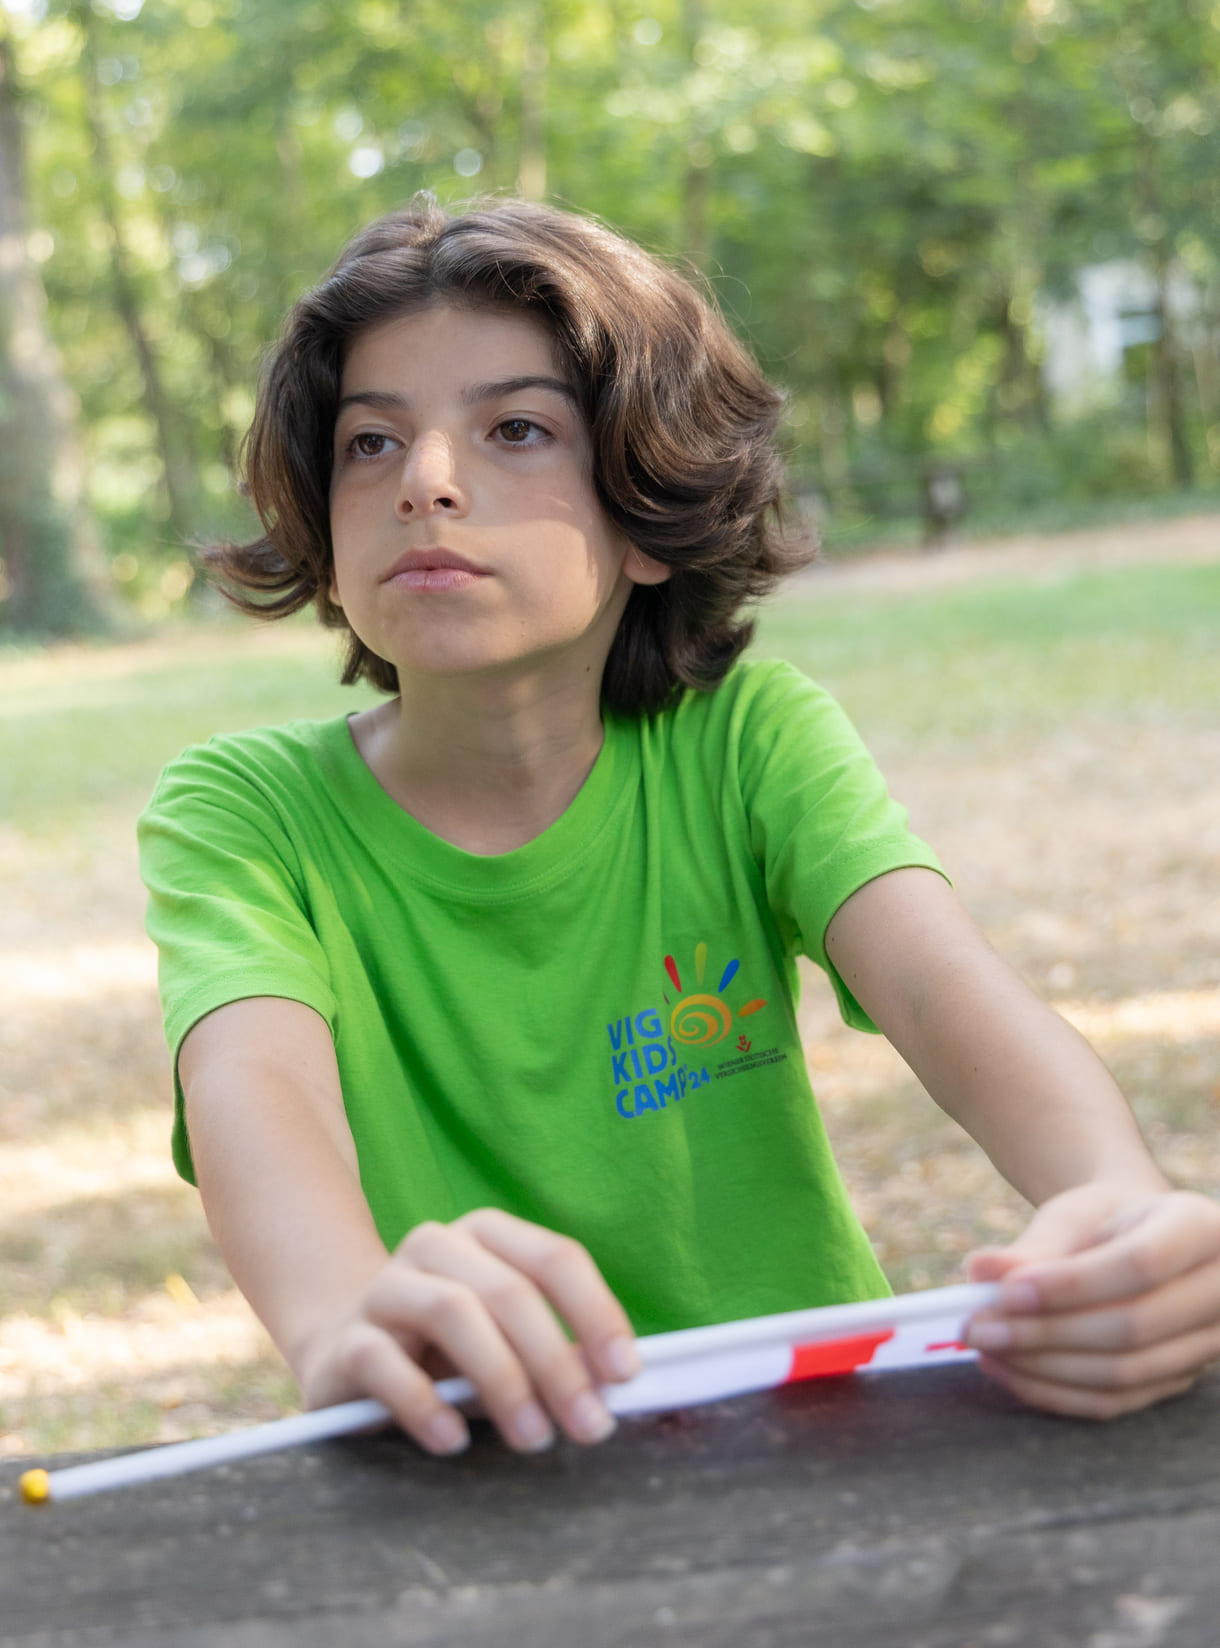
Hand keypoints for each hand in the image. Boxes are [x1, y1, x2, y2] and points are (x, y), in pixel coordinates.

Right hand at [298, 1208, 640, 1455]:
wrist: (346, 1353)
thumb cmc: (450, 1351)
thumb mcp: (508, 1342)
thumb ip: (555, 1354)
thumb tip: (610, 1386)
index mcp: (486, 1235)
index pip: (555, 1258)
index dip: (596, 1312)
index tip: (625, 1374)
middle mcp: (435, 1246)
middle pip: (509, 1291)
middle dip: (558, 1363)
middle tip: (588, 1426)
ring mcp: (385, 1288)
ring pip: (452, 1312)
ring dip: (504, 1380)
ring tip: (533, 1437)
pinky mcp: (346, 1341)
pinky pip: (384, 1362)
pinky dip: (426, 1404)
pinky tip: (454, 1440)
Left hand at [963, 1183, 1219, 1418]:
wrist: (1137, 1240)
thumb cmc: (1103, 1220)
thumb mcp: (1074, 1216)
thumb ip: (1033, 1247)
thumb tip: (979, 1272)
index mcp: (1200, 1229)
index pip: (1141, 1264)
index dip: (1071, 1285)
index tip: (1004, 1292)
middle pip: (1133, 1327)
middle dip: (1045, 1332)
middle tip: (976, 1326)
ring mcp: (1207, 1345)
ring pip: (1124, 1373)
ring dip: (1042, 1367)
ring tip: (983, 1345)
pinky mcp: (1177, 1382)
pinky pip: (1114, 1401)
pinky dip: (1053, 1391)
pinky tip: (1004, 1369)